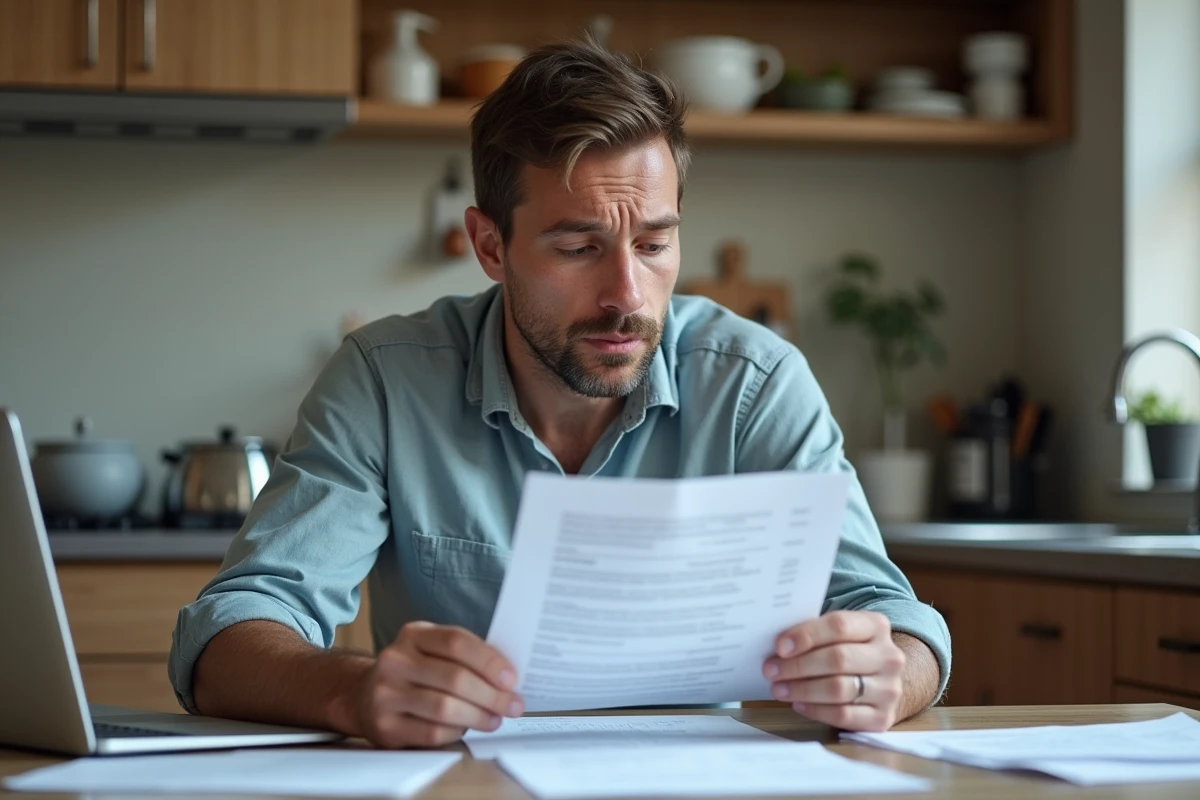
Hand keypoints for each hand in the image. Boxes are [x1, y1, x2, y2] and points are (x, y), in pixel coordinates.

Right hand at [352, 621, 523, 747]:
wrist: (363, 696)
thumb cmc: (414, 672)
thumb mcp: (431, 651)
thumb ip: (464, 657)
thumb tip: (508, 678)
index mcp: (413, 634)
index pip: (457, 642)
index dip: (489, 661)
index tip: (512, 679)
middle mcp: (395, 660)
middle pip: (455, 678)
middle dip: (492, 695)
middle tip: (514, 705)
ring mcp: (386, 693)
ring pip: (444, 708)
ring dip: (478, 716)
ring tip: (495, 719)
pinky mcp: (385, 725)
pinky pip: (431, 732)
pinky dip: (456, 732)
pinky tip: (466, 729)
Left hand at [762, 610, 904, 731]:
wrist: (882, 682)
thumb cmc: (849, 651)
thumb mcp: (839, 634)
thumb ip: (815, 633)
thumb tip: (779, 645)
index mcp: (876, 626)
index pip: (839, 625)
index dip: (806, 636)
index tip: (780, 646)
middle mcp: (889, 657)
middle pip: (838, 658)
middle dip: (798, 665)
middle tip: (771, 670)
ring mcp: (889, 689)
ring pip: (839, 689)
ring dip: (802, 689)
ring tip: (779, 689)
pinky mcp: (883, 718)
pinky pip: (843, 715)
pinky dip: (816, 710)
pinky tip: (798, 704)